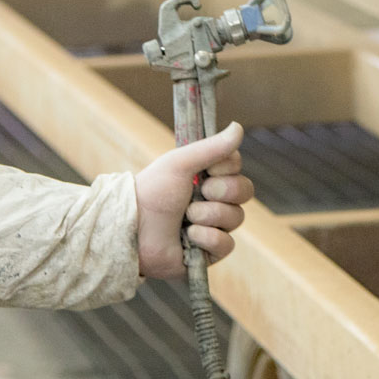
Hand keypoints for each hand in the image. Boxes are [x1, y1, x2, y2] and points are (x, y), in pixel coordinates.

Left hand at [134, 123, 254, 279]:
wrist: (133, 227)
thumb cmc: (152, 191)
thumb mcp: (180, 163)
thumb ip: (212, 147)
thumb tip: (239, 126)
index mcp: (207, 177)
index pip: (237, 168)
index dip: (226, 169)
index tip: (206, 170)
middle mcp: (214, 201)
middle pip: (244, 191)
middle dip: (221, 191)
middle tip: (199, 192)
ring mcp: (214, 226)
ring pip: (236, 217)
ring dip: (208, 215)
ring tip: (185, 217)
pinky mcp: (210, 252)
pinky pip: (227, 244)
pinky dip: (206, 238)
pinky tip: (187, 237)